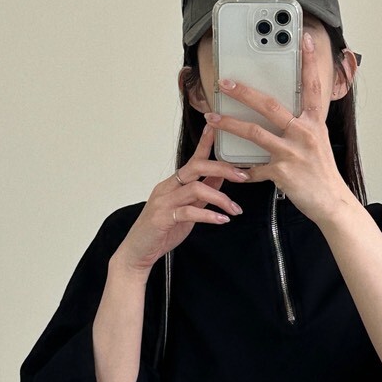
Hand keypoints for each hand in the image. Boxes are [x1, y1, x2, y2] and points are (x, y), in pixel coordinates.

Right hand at [114, 120, 249, 273]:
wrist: (137, 252)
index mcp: (173, 184)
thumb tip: (220, 178)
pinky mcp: (162, 218)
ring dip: (220, 198)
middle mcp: (167, 188)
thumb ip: (202, 194)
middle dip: (223, 169)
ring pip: (195, 189)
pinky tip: (221, 220)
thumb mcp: (187, 209)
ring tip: (234, 210)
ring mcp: (163, 202)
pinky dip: (208, 215)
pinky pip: (189, 212)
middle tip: (243, 176)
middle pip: (196, 167)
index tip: (218, 129)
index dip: (205, 143)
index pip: (193, 159)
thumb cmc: (160, 231)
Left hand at [203, 32, 354, 226]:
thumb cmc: (323, 173)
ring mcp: (292, 153)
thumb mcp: (318, 141)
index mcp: (314, 123)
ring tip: (212, 118)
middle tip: (225, 83)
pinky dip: (242, 169)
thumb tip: (286, 113)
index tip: (304, 39)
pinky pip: (254, 168)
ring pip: (254, 133)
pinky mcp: (281, 172)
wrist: (331, 202)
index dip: (308, 61)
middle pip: (269, 105)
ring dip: (229, 124)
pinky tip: (232, 168)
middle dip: (243, 92)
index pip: (312, 86)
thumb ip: (303, 125)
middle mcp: (304, 134)